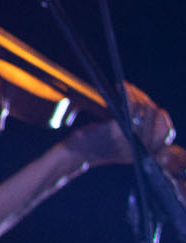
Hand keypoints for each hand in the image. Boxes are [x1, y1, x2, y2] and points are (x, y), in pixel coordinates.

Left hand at [64, 82, 178, 168]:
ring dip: (136, 94)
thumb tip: (150, 113)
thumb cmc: (98, 146)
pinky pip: (129, 107)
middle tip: (133, 91)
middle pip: (155, 116)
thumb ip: (139, 136)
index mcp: (145, 154)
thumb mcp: (124, 147)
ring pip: (144, 109)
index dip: (164, 118)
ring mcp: (128, 139)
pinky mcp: (115, 130)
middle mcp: (140, 148)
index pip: (166, 133)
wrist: (76, 155)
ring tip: (126, 88)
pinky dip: (127, 93)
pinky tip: (120, 87)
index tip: (155, 108)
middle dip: (145, 100)